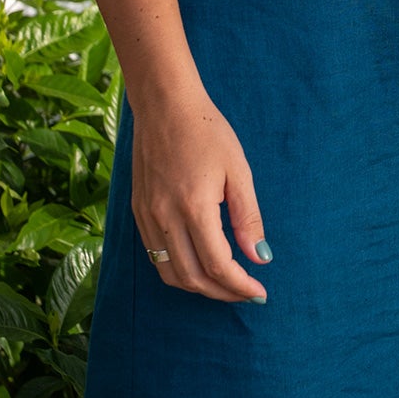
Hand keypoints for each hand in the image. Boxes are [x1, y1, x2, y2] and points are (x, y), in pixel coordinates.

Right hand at [128, 78, 270, 302]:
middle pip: (192, 278)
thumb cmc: (207, 131)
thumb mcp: (238, 171)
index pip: (217, 265)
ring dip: (199, 287)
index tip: (260, 292)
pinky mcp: (138, 212)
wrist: (165, 105)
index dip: (240, 286)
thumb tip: (259, 258)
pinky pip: (155, 256)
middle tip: (246, 293)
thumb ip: (248, 218)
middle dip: (222, 292)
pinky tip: (199, 264)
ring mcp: (147, 216)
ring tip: (225, 284)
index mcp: (193, 206)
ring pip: (170, 273)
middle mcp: (164, 217)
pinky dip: (178, 270)